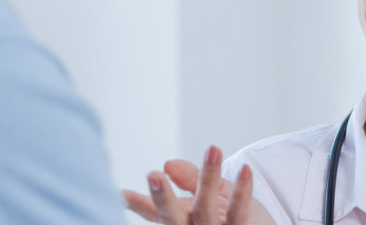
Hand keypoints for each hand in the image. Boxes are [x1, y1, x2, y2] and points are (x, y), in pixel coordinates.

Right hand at [121, 146, 266, 224]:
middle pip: (172, 218)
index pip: (156, 213)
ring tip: (213, 148)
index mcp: (182, 221)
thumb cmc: (232, 217)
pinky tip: (245, 170)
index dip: (138, 203)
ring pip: (205, 210)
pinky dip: (242, 191)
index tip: (120, 193)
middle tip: (153, 175)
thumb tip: (168, 164)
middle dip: (162, 198)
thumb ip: (192, 179)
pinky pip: (239, 214)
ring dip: (207, 178)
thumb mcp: (212, 194)